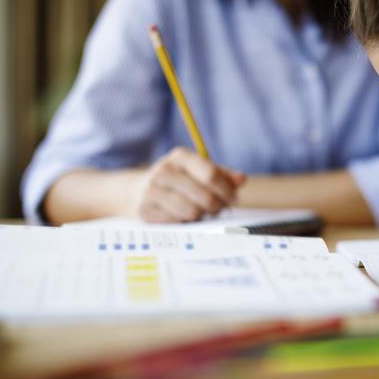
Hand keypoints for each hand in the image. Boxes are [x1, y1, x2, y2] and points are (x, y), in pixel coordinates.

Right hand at [130, 147, 245, 222]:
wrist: (136, 191)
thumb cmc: (178, 180)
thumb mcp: (198, 171)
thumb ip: (222, 174)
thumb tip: (242, 179)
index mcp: (180, 157)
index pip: (211, 174)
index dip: (227, 189)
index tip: (233, 198)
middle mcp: (163, 171)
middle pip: (204, 195)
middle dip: (217, 206)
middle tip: (219, 209)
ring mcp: (152, 190)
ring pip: (192, 211)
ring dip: (202, 215)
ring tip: (201, 212)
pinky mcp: (145, 210)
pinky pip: (178, 222)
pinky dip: (186, 222)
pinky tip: (185, 217)